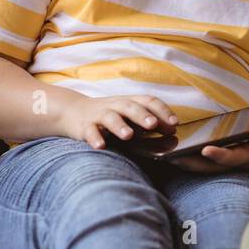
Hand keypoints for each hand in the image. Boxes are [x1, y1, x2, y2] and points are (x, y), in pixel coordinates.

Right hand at [61, 94, 177, 149]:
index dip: (162, 111)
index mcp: (131, 103)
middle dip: (142, 115)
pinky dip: (95, 138)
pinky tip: (100, 146)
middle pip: (130, 106)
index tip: (174, 123)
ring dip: (120, 125)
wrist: (74, 113)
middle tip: (153, 125)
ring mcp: (99, 115)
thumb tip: (174, 141)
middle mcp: (116, 106)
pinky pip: (89, 131)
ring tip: (128, 135)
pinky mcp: (84, 126)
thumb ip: (153, 134)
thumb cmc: (112, 122)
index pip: (149, 101)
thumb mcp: (133, 125)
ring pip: (110, 117)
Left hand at [173, 128, 248, 176]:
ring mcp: (227, 165)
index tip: (206, 149)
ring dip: (184, 164)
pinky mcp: (221, 164)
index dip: (219, 155)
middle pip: (210, 167)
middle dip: (191, 163)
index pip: (232, 157)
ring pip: (203, 168)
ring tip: (164, 156)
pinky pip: (202, 165)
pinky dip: (187, 161)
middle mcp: (235, 164)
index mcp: (248, 156)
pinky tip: (170, 155)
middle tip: (172, 156)